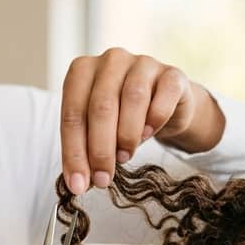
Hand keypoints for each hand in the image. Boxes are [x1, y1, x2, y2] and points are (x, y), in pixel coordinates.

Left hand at [59, 48, 224, 193]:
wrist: (166, 106)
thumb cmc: (122, 118)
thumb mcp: (97, 131)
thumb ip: (85, 151)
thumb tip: (78, 184)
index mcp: (83, 70)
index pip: (72, 113)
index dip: (74, 152)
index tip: (78, 185)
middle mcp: (111, 60)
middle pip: (101, 106)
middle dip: (100, 149)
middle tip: (103, 179)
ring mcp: (143, 63)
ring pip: (132, 98)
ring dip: (126, 135)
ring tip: (124, 157)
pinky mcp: (172, 74)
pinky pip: (163, 97)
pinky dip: (155, 119)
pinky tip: (149, 135)